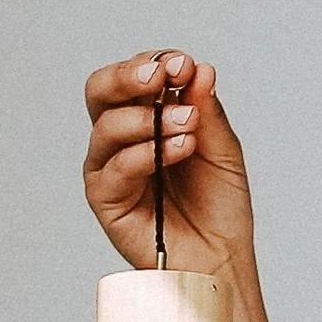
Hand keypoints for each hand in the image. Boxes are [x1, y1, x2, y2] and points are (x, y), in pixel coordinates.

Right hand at [83, 50, 255, 276]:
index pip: (132, 77)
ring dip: (149, 118)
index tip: (184, 64)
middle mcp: (119, 138)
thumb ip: (206, 111)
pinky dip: (148, 153)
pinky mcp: (105, 199)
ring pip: (106, 126)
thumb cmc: (218, 206)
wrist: (220, 258)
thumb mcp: (222, 149)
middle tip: (161, 76)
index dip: (153, 63)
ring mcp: (108, 167)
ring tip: (186, 125)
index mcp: (144, 118)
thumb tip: (199, 70)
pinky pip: (115, 167)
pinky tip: (179, 149)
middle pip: (99, 90)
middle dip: (128, 75)